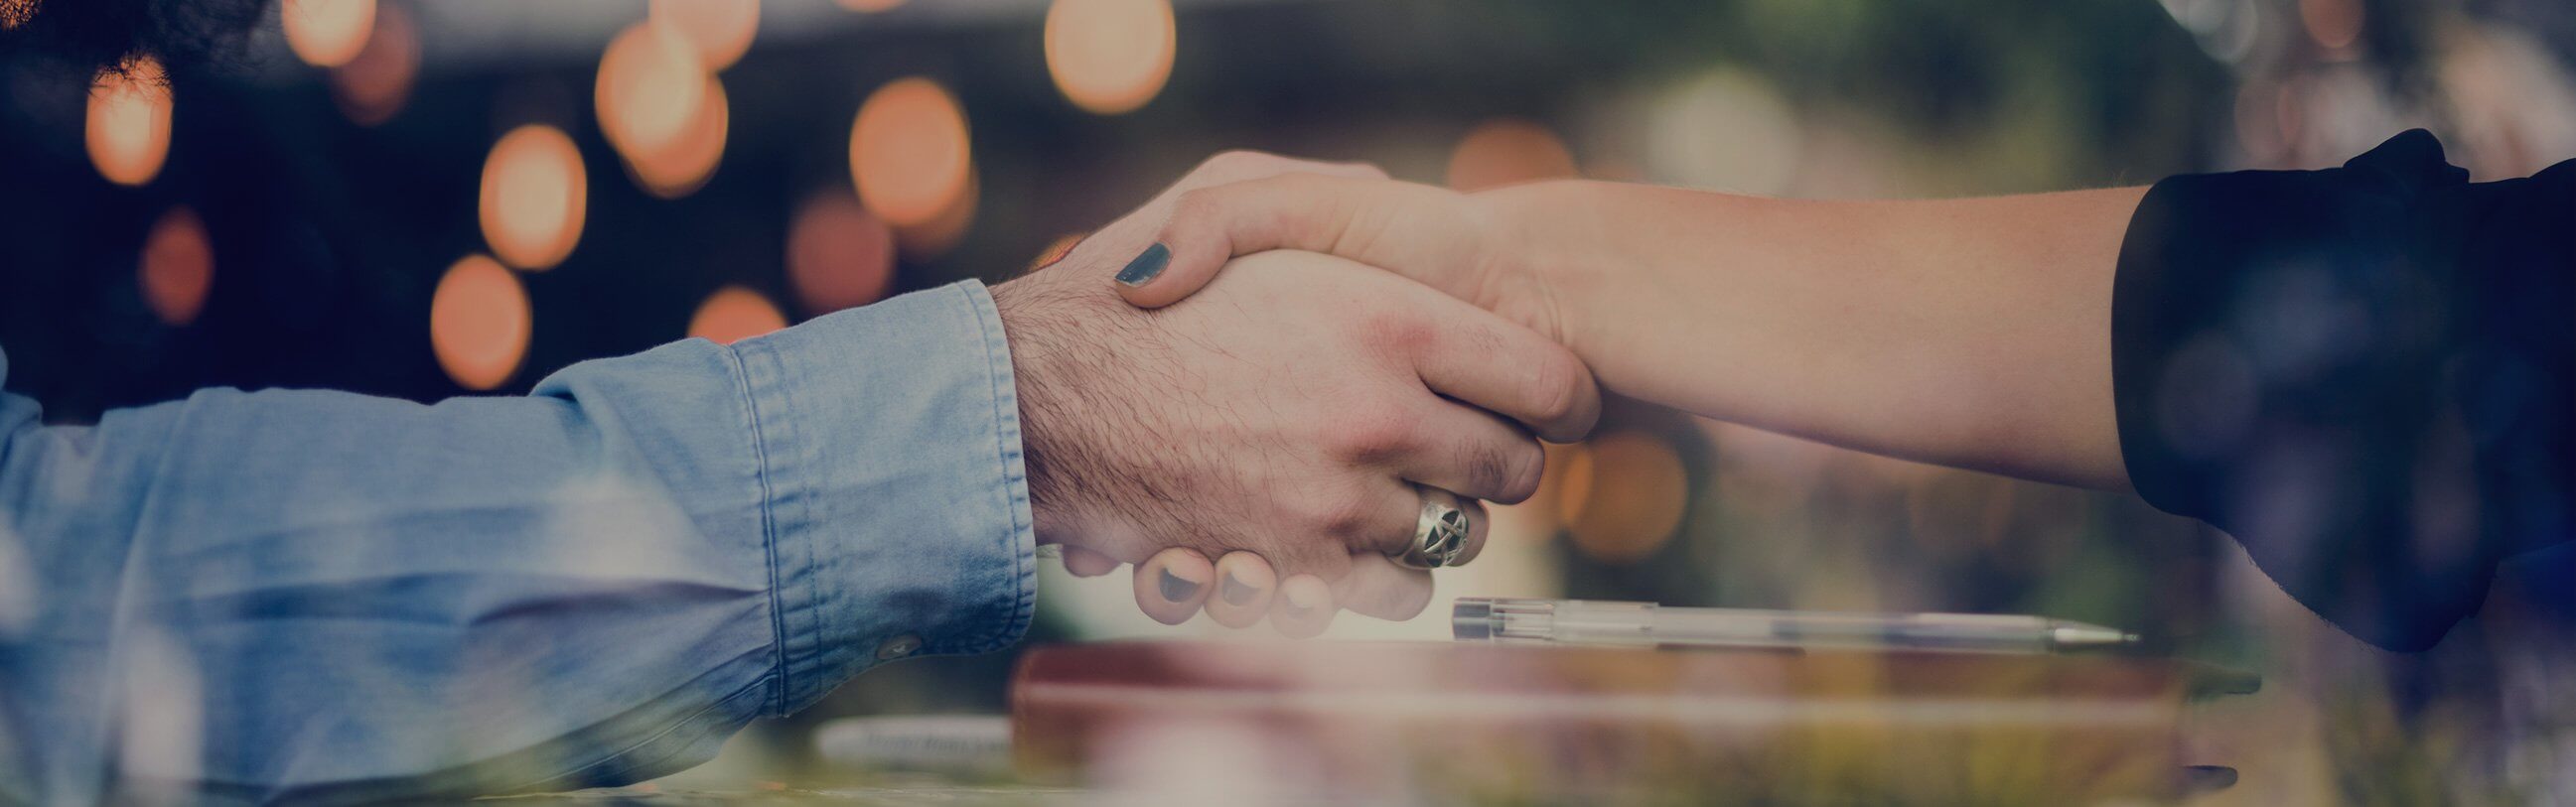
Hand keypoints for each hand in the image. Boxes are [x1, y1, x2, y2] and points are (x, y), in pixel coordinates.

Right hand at [995, 154, 1599, 633]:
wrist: (1041, 401)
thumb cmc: (1131, 299)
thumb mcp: (1224, 196)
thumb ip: (1322, 193)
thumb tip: (1388, 193)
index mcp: (1384, 319)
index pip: (1546, 383)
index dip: (1561, 399)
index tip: (1547, 405)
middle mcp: (1379, 415)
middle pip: (1513, 470)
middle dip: (1500, 461)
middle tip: (1464, 445)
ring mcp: (1341, 501)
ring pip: (1457, 536)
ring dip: (1438, 517)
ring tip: (1392, 486)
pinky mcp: (1300, 568)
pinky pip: (1398, 594)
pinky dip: (1387, 574)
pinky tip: (1352, 536)